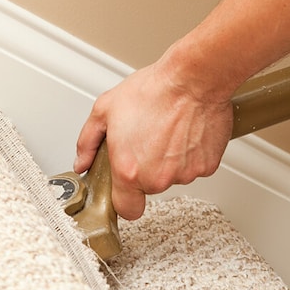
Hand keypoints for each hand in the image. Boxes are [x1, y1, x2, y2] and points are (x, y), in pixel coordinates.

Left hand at [74, 61, 232, 220]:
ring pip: (173, 176)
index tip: (125, 190)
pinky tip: (185, 132)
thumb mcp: (105, 109)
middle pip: (150, 187)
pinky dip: (190, 153)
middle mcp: (158, 178)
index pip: (127, 209)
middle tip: (147, 139)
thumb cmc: (155, 90)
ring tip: (168, 130)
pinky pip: (195, 166)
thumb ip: (88, 142)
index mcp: (129, 170)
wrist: (194, 79)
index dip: (125, 200)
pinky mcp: (207, 166)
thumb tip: (82, 161)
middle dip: (147, 168)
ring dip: (170, 160)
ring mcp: (184, 174)